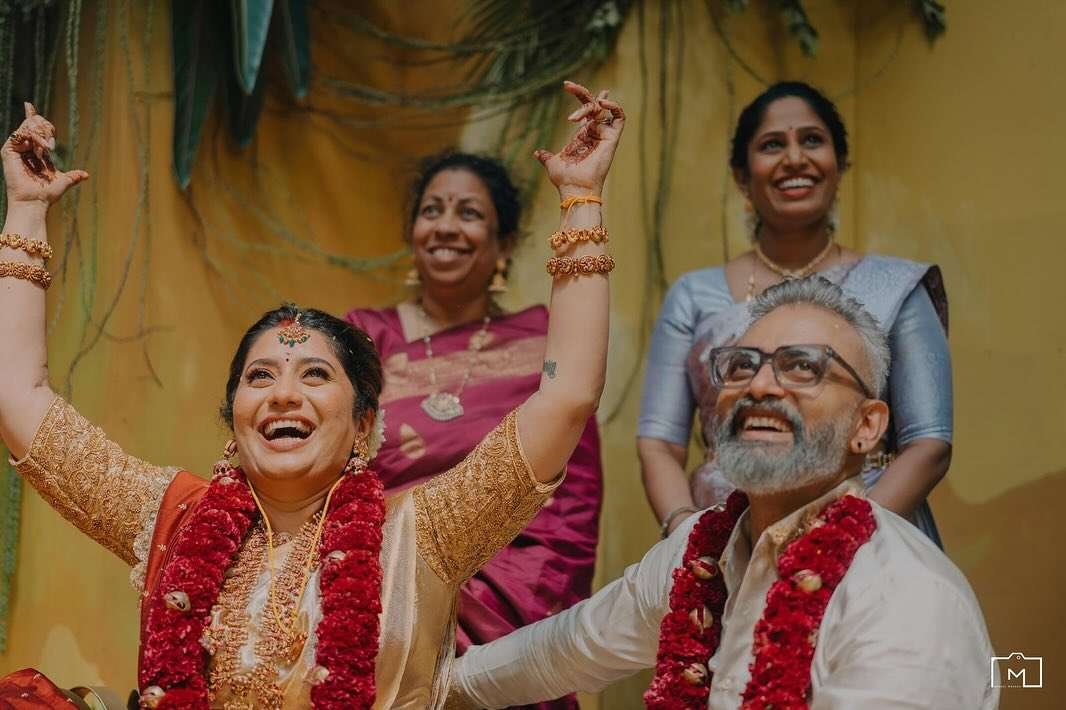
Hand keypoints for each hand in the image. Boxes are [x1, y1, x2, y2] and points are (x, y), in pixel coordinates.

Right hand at [1, 102, 87, 208]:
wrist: (34, 202)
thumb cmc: (47, 194)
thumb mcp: (64, 181)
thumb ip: (73, 176)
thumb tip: (86, 175)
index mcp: (35, 153)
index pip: (32, 130)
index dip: (31, 117)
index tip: (28, 105)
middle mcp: (24, 149)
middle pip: (32, 124)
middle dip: (45, 127)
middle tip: (52, 144)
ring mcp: (15, 149)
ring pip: (27, 127)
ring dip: (42, 134)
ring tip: (48, 148)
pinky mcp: (8, 151)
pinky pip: (20, 134)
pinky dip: (34, 137)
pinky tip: (42, 147)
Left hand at [534, 81, 624, 198]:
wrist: (574, 188)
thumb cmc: (565, 179)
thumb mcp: (552, 163)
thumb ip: (546, 157)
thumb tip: (537, 154)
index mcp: (583, 136)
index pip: (586, 111)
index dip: (580, 96)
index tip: (566, 85)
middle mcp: (595, 133)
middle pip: (594, 105)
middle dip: (582, 92)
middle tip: (567, 85)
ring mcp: (604, 135)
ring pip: (603, 109)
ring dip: (591, 103)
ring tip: (575, 114)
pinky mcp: (612, 139)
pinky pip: (620, 117)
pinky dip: (614, 107)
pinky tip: (602, 103)